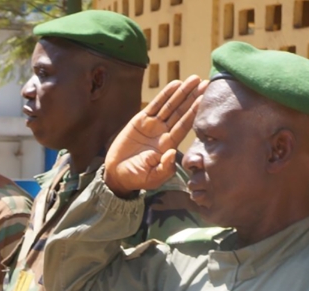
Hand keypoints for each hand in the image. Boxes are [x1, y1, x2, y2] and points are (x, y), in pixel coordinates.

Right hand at [105, 75, 205, 195]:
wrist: (117, 174)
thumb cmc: (136, 178)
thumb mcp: (152, 178)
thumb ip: (164, 168)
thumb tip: (172, 153)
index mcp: (169, 145)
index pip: (185, 126)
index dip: (195, 112)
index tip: (206, 99)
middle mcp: (164, 133)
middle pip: (181, 112)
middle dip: (193, 98)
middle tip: (207, 83)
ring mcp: (153, 126)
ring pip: (170, 106)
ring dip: (182, 92)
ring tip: (194, 79)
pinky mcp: (140, 121)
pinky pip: (154, 105)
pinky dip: (165, 95)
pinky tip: (175, 84)